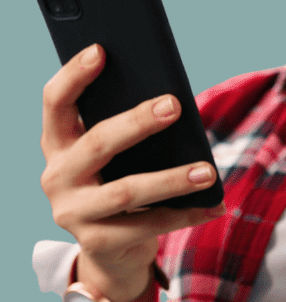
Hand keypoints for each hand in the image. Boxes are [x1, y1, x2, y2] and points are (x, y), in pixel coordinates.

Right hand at [40, 44, 225, 290]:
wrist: (110, 251)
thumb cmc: (118, 184)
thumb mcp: (116, 157)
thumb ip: (128, 132)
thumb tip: (174, 104)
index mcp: (58, 144)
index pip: (55, 103)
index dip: (74, 75)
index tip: (101, 50)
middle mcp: (56, 176)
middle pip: (97, 142)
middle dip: (138, 122)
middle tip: (175, 105)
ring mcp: (73, 212)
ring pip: (127, 190)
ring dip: (173, 179)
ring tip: (208, 171)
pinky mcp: (96, 242)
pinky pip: (148, 226)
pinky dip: (186, 214)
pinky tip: (214, 205)